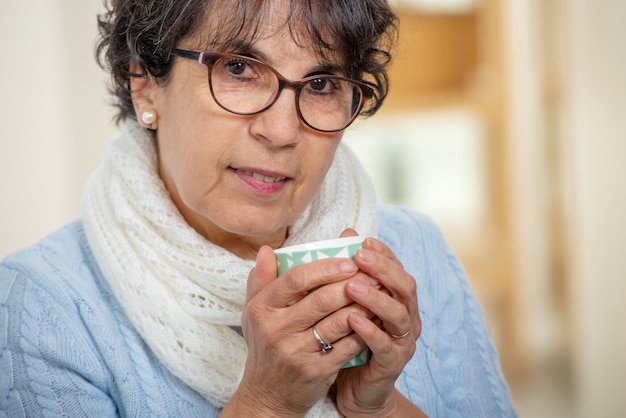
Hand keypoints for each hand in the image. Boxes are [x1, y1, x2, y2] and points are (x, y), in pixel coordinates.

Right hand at [226, 244, 370, 416]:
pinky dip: (364, 330)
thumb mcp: (254, 312)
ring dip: (363, 305)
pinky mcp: (315, 370)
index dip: (326, 268)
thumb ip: (260, 279)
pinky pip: (347, 345)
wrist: (267, 394)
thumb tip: (266, 249)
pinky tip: (376, 320)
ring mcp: (296, 351)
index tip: (349, 261)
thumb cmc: (265, 344)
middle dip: (352, 284)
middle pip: (322, 299)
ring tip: (379, 293)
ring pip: (338, 321)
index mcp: (262, 308)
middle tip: (373, 274)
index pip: (296, 279)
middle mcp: (276, 329)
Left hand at [334, 230, 423, 416]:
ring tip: (352, 285)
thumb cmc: (352, 339)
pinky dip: (370, 330)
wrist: (356, 389)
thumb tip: (345, 234)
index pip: (397, 269)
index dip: (384, 254)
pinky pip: (384, 345)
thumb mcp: (349, 304)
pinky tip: (352, 318)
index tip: (364, 241)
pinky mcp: (392, 363)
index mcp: (398, 300)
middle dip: (383, 269)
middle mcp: (407, 317)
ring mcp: (403, 341)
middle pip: (405, 287)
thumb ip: (350, 273)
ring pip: (398, 314)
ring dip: (376, 297)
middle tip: (360, 256)